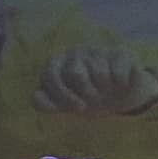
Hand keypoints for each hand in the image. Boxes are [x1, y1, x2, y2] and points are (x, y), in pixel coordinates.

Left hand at [33, 47, 157, 116]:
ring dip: (104, 90)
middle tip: (93, 100)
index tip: (76, 108)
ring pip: (99, 74)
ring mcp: (96, 50)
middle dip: (86, 93)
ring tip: (106, 91)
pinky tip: (121, 85)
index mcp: (56, 64)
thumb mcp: (62, 106)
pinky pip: (118, 73)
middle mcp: (74, 53)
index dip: (63, 95)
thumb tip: (36, 96)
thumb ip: (45, 103)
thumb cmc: (84, 100)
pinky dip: (121, 85)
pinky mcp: (119, 52)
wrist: (118, 97)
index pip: (50, 76)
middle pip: (76, 74)